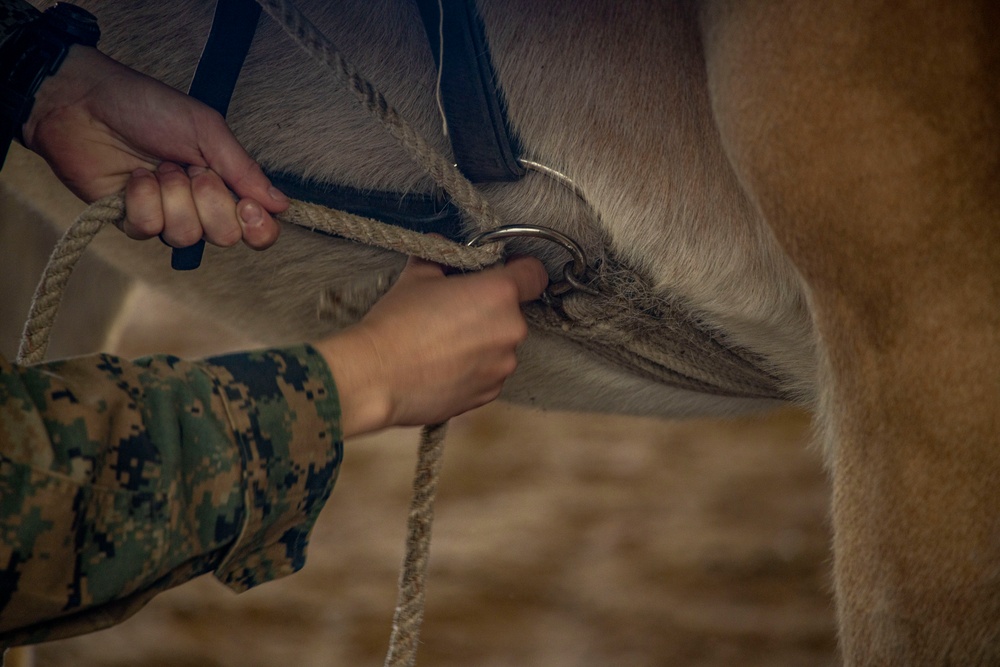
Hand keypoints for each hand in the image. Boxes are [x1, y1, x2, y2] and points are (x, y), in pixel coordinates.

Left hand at [22, 45, 286, 249]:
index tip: (247, 205)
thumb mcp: (206, 130)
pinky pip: (149, 229)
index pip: (258, 229)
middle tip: (192, 169)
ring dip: (172, 196)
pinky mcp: (133, 221)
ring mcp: (167, 216)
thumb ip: (244, 170)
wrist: (85, 102)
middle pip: (226, 237)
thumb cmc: (148, 107)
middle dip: (209, 202)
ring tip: (157, 167)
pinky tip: (133, 177)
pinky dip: (141, 199)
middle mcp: (200, 206)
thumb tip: (282, 205)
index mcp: (226, 184)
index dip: (259, 228)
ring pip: (186, 236)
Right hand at [314, 256, 548, 436]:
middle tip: (454, 312)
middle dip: (489, 310)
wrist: (376, 377)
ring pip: (501, 344)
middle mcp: (511, 329)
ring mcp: (503, 365)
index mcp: (499, 293)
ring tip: (444, 345)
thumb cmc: (396, 323)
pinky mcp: (490, 393)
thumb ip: (440, 257)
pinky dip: (474, 368)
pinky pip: (490, 372)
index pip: (534, 275)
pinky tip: (444, 367)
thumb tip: (441, 246)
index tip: (503, 272)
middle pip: (512, 312)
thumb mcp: (416, 277)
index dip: (521, 270)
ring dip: (482, 342)